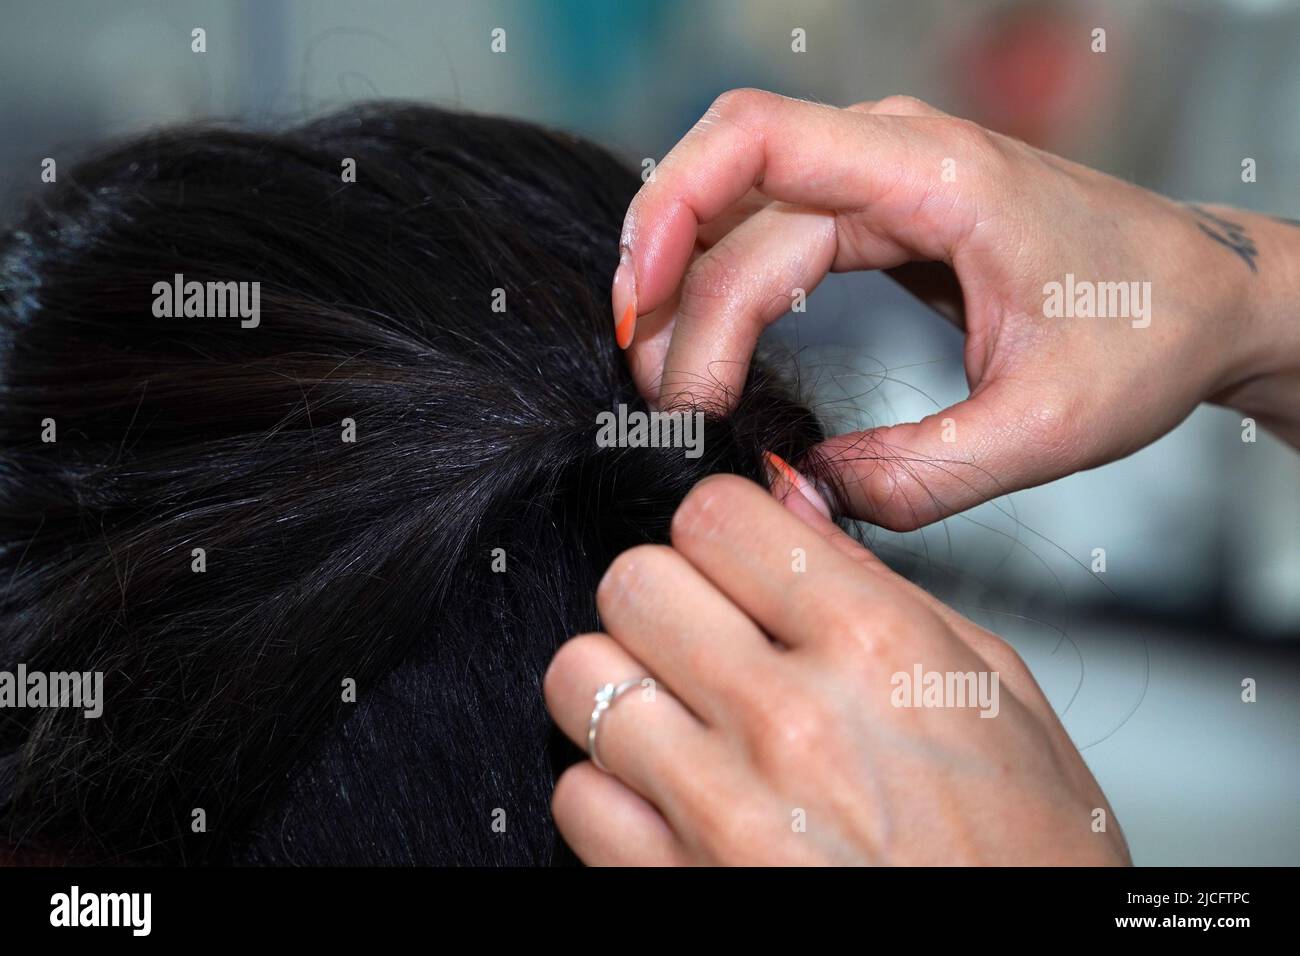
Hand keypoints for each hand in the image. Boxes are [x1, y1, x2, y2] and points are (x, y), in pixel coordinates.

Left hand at [543, 471, 1130, 864]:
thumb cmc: (1024, 852)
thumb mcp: (992, 688)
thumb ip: (873, 581)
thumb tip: (788, 499)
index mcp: (877, 649)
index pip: (715, 515)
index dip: (720, 528)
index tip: (732, 555)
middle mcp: (789, 721)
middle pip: (633, 582)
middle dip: (664, 595)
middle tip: (703, 632)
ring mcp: (722, 811)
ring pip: (582, 677)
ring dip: (626, 685)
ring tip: (682, 714)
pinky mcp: (674, 886)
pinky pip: (578, 795)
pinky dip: (613, 788)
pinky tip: (671, 795)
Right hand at [612, 90, 1299, 529]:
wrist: (1206, 295)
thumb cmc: (1147, 329)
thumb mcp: (1045, 428)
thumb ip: (917, 476)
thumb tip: (800, 496)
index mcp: (938, 174)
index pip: (757, 145)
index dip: (673, 221)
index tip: (650, 332)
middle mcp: (896, 154)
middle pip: (726, 186)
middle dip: (671, 289)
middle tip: (660, 401)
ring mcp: (881, 178)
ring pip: (735, 205)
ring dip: (686, 288)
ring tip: (672, 385)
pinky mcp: (876, 214)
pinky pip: (767, 229)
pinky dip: (723, 288)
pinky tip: (711, 352)